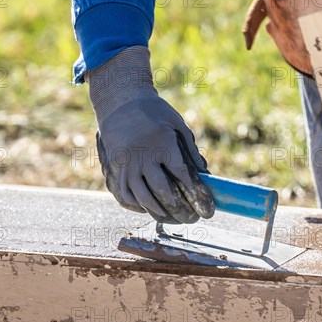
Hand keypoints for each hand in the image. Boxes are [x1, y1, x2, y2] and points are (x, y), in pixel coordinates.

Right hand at [87, 47, 214, 223]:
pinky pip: (125, 194)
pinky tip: (150, 210)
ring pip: (142, 196)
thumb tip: (205, 174)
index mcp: (162, 143)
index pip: (181, 174)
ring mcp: (127, 164)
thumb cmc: (154, 112)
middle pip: (162, 190)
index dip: (195, 193)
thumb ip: (190, 149)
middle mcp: (143, 156)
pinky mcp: (116, 167)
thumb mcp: (177, 123)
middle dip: (179, 209)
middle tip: (191, 219)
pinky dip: (138, 206)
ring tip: (172, 218)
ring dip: (159, 211)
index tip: (205, 207)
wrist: (120, 102)